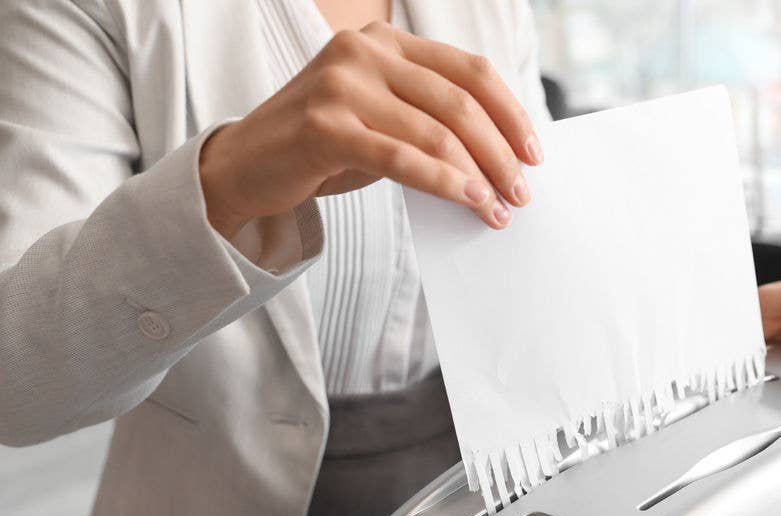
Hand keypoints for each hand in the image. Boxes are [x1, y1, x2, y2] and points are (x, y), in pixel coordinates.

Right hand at [198, 22, 541, 237]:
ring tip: (499, 210)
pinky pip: (402, 158)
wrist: (245, 167)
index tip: (535, 153)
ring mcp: (341, 85)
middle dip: (501, 153)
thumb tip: (503, 157)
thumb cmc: (325, 147)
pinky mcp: (324, 126)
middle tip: (523, 192)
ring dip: (479, 176)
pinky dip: (445, 183)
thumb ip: (430, 120)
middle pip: (460, 104)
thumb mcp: (383, 118)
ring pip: (436, 133)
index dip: (510, 113)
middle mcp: (364, 51)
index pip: (469, 71)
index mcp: (385, 41)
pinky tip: (469, 202)